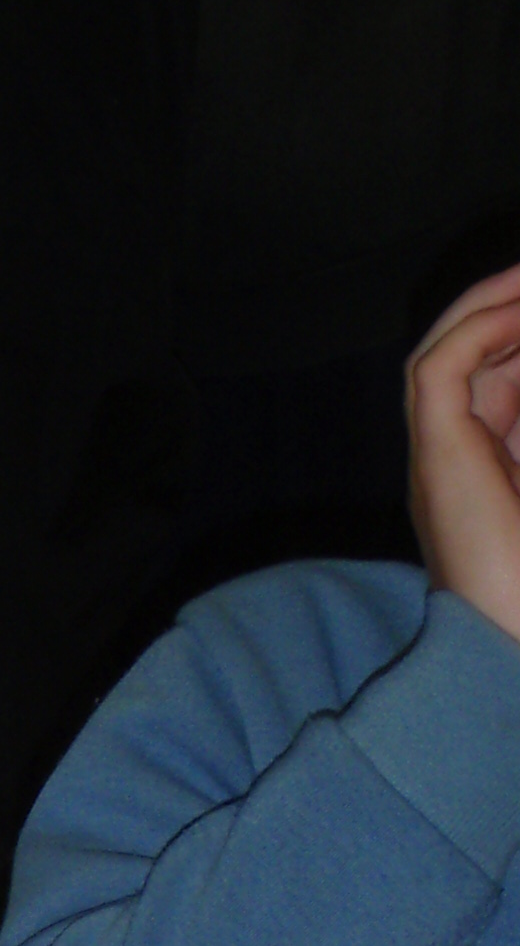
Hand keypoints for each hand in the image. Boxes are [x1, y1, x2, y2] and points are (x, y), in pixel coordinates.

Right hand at [408, 263, 519, 648]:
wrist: (515, 639)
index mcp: (478, 474)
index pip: (488, 381)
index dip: (518, 333)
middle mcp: (446, 463)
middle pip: (457, 359)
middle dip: (501, 306)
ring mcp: (434, 461)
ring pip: (439, 355)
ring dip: (489, 307)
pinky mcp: (434, 459)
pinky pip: (436, 370)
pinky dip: (479, 329)